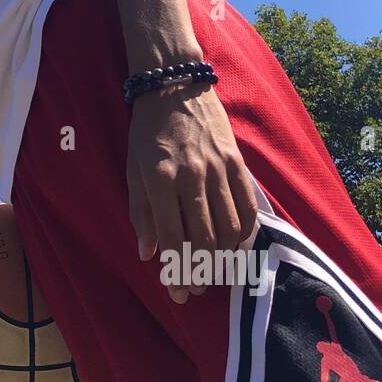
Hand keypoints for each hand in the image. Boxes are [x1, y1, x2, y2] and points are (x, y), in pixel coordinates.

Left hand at [126, 83, 258, 303]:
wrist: (174, 88)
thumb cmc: (147, 133)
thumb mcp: (133, 171)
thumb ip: (141, 213)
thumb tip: (147, 253)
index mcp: (160, 180)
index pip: (172, 238)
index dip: (176, 271)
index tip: (178, 293)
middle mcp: (192, 176)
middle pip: (204, 239)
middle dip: (201, 273)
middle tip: (197, 289)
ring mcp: (219, 169)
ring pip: (229, 228)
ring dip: (224, 258)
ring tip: (214, 272)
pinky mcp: (238, 163)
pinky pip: (248, 207)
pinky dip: (245, 233)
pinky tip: (235, 245)